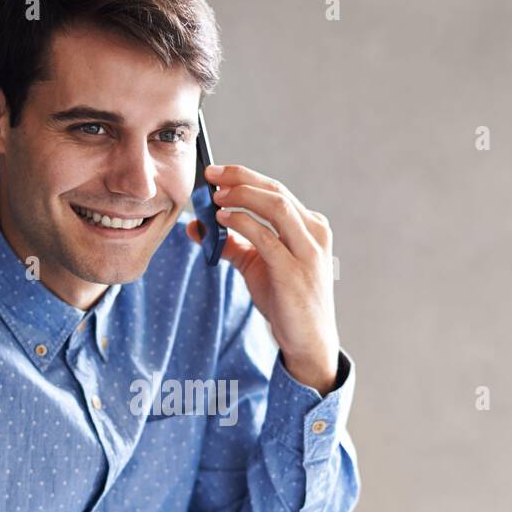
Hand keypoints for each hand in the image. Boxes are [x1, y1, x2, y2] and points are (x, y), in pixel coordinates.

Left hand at [186, 163, 339, 393]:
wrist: (309, 339)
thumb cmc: (286, 300)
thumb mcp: (257, 266)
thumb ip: (233, 244)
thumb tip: (198, 226)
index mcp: (310, 226)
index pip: (275, 190)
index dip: (244, 176)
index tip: (216, 172)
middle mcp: (314, 233)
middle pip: (275, 191)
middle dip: (240, 178)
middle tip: (210, 175)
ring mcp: (308, 252)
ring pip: (276, 206)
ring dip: (242, 196)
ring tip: (215, 197)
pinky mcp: (294, 272)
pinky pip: (266, 238)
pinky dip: (242, 224)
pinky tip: (222, 220)